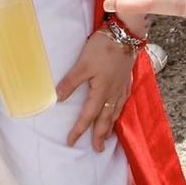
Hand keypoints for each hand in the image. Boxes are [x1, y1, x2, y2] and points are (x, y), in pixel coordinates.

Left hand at [56, 29, 135, 150]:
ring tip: (108, 136)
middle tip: (97, 149)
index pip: (88, 116)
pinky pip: (123, 103)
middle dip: (100, 135)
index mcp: (101, 92)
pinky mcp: (127, 80)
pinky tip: (118, 111)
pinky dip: (119, 112)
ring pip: (116, 112)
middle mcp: (113, 94)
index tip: (70, 142)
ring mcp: (122, 87)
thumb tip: (58, 99)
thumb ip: (71, 82)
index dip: (78, 130)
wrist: (125, 34)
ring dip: (110, 126)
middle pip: (105, 119)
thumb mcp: (83, 64)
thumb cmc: (103, 48)